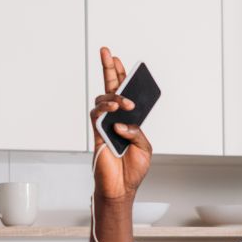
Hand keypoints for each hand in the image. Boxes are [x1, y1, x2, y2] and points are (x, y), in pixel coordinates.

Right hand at [91, 46, 151, 200]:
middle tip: (107, 52)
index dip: (121, 77)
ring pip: (103, 100)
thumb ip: (137, 132)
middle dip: (108, 69)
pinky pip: (97, 115)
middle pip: (110, 89)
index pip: (123, 94)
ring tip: (124, 103)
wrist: (121, 188)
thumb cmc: (132, 170)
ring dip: (114, 97)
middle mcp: (115, 120)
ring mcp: (105, 126)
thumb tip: (123, 122)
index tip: (119, 60)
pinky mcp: (98, 134)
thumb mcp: (145, 148)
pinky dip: (105, 109)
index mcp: (128, 120)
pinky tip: (115, 110)